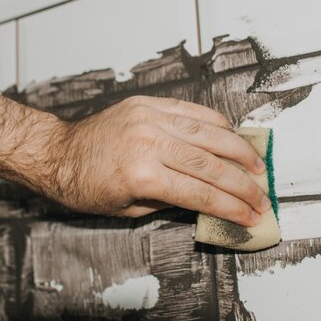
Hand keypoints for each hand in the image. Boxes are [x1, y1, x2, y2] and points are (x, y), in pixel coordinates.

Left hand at [51, 96, 270, 225]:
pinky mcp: (145, 104)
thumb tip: (207, 201)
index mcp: (143, 174)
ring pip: (206, 132)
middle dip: (242, 184)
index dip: (231, 207)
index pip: (200, 193)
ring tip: (257, 165)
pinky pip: (189, 110)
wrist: (58, 152)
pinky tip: (231, 133)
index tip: (251, 216)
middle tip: (262, 196)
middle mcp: (149, 142)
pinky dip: (214, 122)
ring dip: (237, 150)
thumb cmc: (86, 187)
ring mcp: (148, 118)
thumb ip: (170, 203)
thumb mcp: (128, 208)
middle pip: (211, 164)